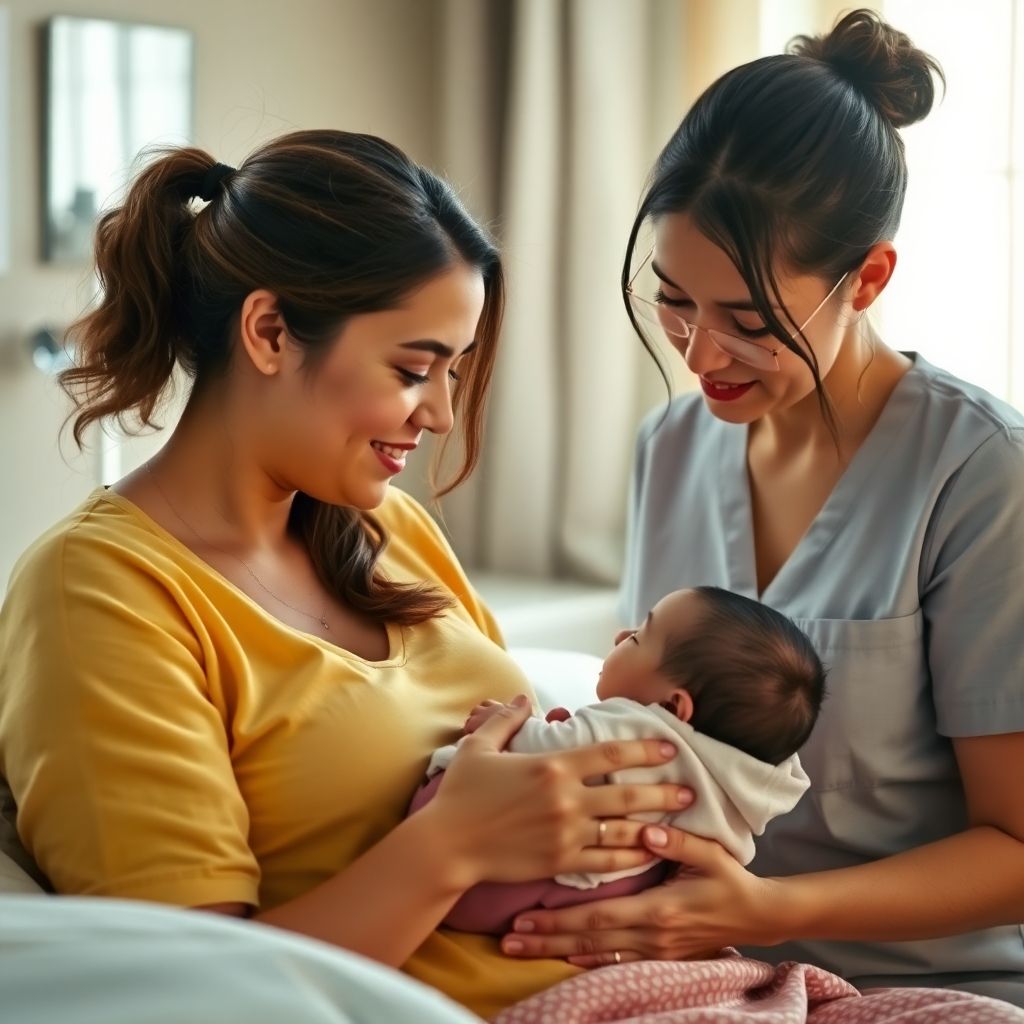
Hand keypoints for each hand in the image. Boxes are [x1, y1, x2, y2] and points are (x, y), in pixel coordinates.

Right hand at [423, 696, 694, 888]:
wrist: (448, 844)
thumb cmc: (461, 794)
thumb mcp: (479, 747)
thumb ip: (504, 720)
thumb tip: (520, 697)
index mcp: (553, 766)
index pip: (609, 753)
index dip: (643, 748)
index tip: (668, 747)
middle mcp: (567, 798)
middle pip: (627, 793)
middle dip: (662, 791)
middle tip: (689, 791)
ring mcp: (566, 833)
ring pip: (623, 829)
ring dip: (655, 826)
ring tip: (680, 825)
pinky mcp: (561, 862)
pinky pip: (606, 862)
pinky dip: (632, 858)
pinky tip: (649, 854)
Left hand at [499, 824, 787, 964]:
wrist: (759, 916)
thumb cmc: (732, 879)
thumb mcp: (711, 854)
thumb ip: (679, 843)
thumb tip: (646, 831)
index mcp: (658, 908)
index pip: (599, 916)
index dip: (561, 920)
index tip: (526, 917)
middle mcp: (651, 934)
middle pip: (588, 940)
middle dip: (546, 940)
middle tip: (509, 938)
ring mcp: (655, 950)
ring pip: (597, 955)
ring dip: (557, 951)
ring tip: (522, 948)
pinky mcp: (659, 956)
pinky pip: (616, 962)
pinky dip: (587, 960)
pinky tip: (562, 958)